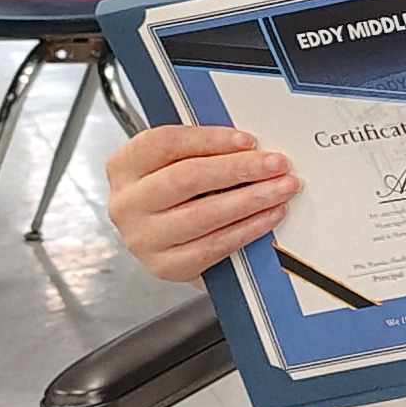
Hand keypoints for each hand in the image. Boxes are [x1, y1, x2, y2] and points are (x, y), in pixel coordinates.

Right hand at [105, 118, 298, 283]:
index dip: (211, 139)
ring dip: (252, 199)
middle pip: (187, 178)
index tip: (248, 140)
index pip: (166, 143)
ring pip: (204, 214)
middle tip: (275, 164)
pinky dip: (248, 229)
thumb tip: (249, 144)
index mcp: (124, 166)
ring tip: (281, 189)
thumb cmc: (171, 194)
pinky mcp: (167, 266)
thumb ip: (201, 150)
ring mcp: (144, 238)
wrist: (160, 240)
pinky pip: (215, 246)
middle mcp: (127, 203)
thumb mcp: (173, 163)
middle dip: (240, 169)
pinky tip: (268, 216)